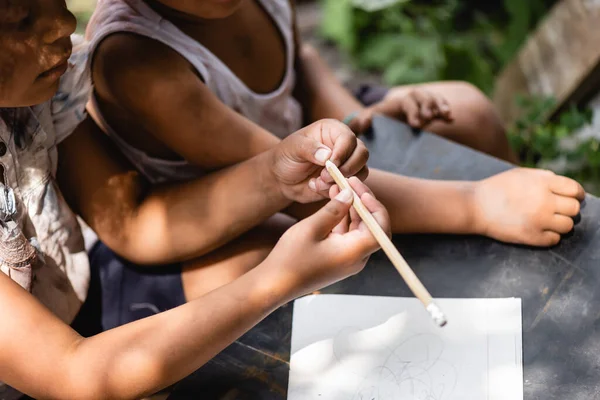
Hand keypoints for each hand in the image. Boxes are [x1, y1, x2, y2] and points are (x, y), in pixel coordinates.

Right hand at [263, 178, 389, 300]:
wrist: (274, 285)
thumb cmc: (290, 260)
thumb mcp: (311, 229)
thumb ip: (333, 210)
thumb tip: (349, 194)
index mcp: (353, 252)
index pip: (380, 227)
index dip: (375, 205)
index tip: (359, 190)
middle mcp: (356, 258)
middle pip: (372, 226)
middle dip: (362, 203)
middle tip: (349, 182)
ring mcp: (347, 259)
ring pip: (359, 229)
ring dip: (351, 208)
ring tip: (338, 187)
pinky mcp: (338, 259)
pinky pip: (347, 236)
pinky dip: (342, 219)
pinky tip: (333, 203)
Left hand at [270, 119, 368, 202]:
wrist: (282, 178)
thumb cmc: (286, 156)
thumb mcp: (293, 148)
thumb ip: (309, 148)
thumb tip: (327, 155)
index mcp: (333, 130)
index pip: (349, 138)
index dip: (342, 152)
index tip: (330, 164)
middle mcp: (344, 145)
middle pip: (362, 154)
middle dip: (346, 168)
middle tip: (324, 176)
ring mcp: (347, 163)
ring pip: (361, 172)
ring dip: (341, 181)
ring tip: (318, 182)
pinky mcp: (345, 180)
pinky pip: (351, 187)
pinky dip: (336, 190)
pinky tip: (317, 187)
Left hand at [349, 87, 452, 133]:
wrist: (384, 120)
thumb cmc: (375, 121)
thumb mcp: (366, 121)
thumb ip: (360, 122)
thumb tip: (360, 124)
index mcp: (396, 101)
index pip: (406, 102)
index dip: (413, 111)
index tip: (416, 125)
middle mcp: (410, 99)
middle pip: (421, 96)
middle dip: (426, 106)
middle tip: (428, 119)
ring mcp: (421, 103)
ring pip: (433, 98)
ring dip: (439, 105)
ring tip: (444, 115)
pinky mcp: (430, 110)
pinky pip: (440, 105)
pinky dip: (445, 109)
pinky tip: (450, 118)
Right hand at [472, 168, 584, 245]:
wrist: (476, 206)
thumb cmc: (498, 188)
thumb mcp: (521, 174)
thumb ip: (545, 178)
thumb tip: (566, 188)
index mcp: (543, 183)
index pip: (574, 190)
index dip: (576, 194)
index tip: (571, 198)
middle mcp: (544, 202)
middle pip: (574, 209)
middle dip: (567, 209)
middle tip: (556, 210)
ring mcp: (539, 221)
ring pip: (568, 226)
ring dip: (560, 224)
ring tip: (547, 221)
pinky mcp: (532, 237)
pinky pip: (554, 240)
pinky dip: (549, 236)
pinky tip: (539, 230)